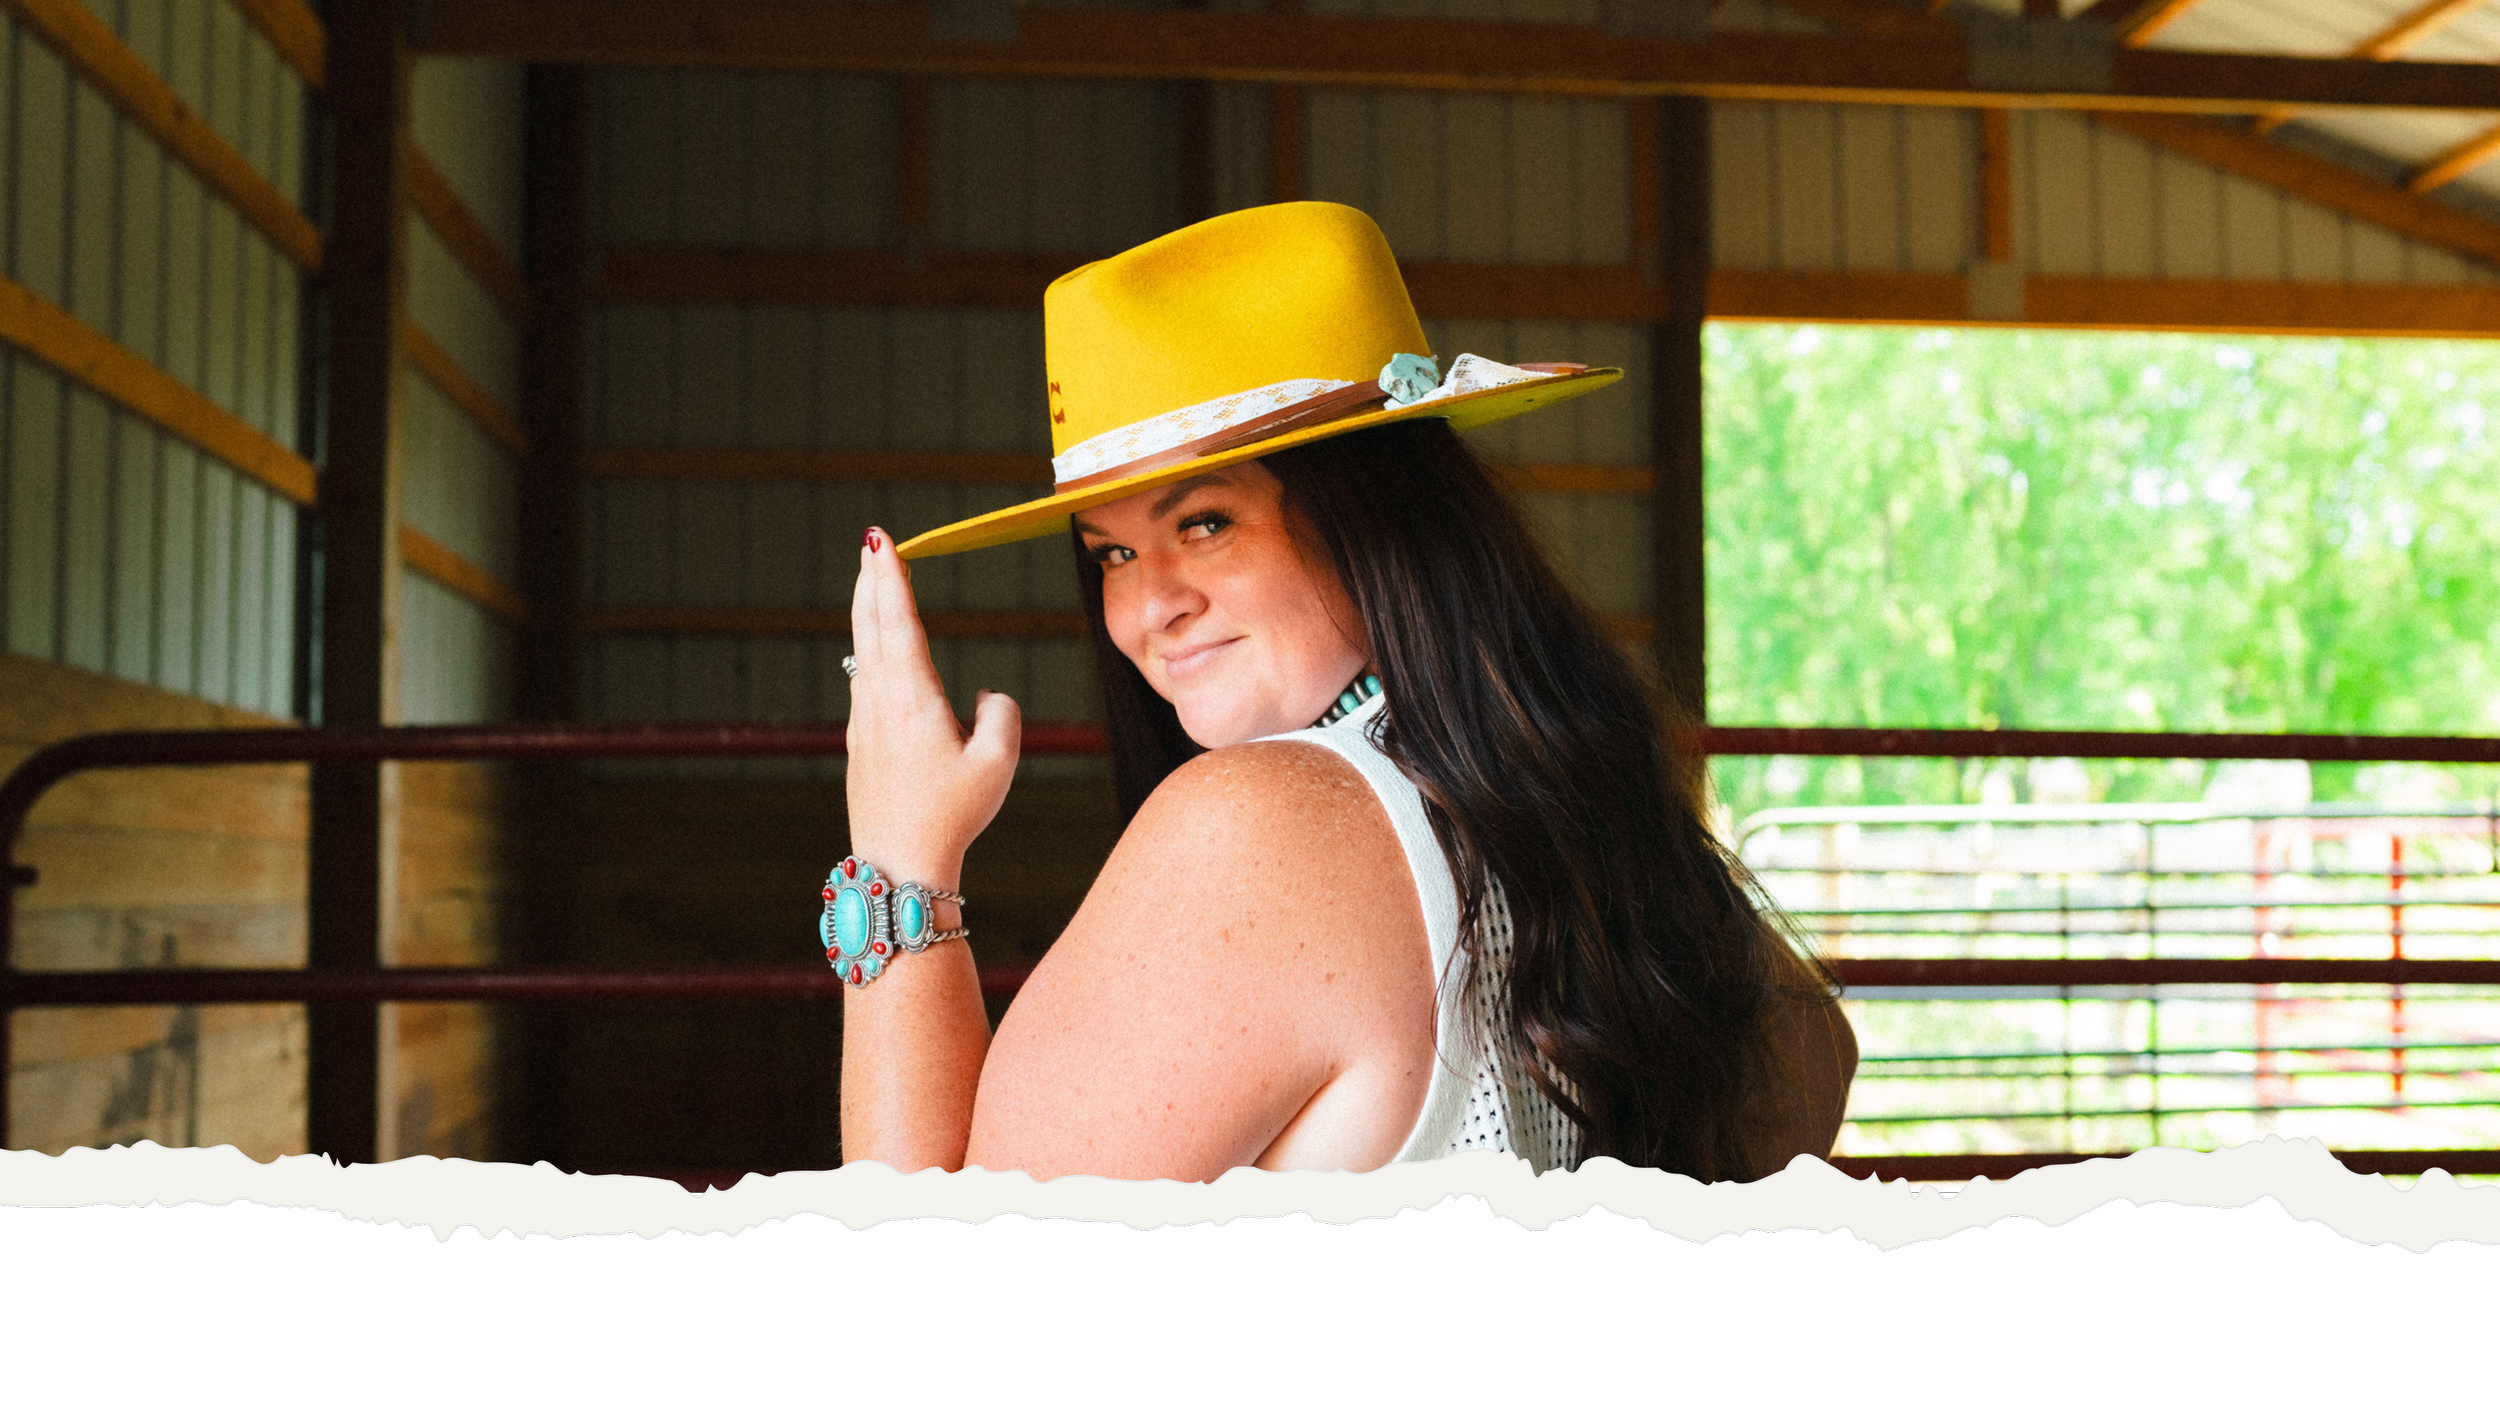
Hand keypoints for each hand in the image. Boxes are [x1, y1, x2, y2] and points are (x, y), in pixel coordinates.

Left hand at [845, 528, 1020, 888]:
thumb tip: (985, 695)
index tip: (882, 541)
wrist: (898, 864)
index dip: (891, 576)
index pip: (898, 620)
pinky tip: (874, 654)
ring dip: (867, 613)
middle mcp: (881, 701)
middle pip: (870, 625)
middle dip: (871, 581)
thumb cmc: (952, 814)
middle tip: (871, 545)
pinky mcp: (861, 745)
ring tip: (872, 586)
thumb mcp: (999, 762)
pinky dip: (869, 652)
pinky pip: (864, 682)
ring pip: (862, 652)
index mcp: (912, 697)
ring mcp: (865, 723)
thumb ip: (1002, 712)